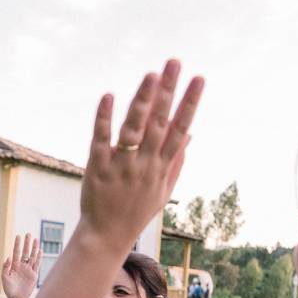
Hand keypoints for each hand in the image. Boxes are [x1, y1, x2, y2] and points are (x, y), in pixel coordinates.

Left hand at [2, 233, 40, 297]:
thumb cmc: (9, 289)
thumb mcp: (4, 278)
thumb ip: (5, 267)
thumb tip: (8, 257)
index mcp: (14, 266)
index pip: (16, 252)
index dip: (17, 244)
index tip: (18, 236)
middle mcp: (22, 266)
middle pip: (25, 252)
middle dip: (27, 243)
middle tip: (28, 234)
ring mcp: (28, 270)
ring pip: (32, 256)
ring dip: (34, 248)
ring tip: (36, 239)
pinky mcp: (34, 275)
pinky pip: (37, 264)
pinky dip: (39, 258)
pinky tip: (40, 251)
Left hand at [79, 59, 202, 247]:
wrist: (107, 235)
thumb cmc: (137, 211)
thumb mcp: (163, 190)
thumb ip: (177, 161)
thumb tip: (190, 134)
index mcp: (161, 168)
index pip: (180, 130)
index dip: (190, 104)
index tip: (199, 79)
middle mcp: (144, 164)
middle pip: (159, 123)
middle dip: (168, 92)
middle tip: (174, 62)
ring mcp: (121, 166)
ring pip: (133, 129)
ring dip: (142, 102)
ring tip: (150, 75)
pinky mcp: (98, 168)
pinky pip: (101, 140)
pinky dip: (104, 119)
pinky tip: (108, 96)